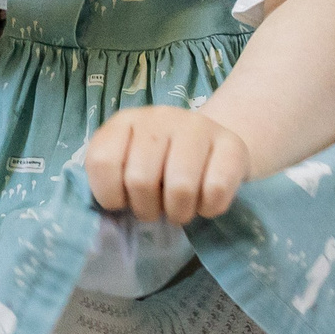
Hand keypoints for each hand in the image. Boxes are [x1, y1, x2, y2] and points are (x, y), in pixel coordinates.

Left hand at [84, 106, 252, 224]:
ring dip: (178, 212)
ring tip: (179, 209)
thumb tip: (109, 216)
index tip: (122, 201)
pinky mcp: (232, 144)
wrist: (213, 145)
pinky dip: (208, 208)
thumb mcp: (128, 166)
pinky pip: (216, 190)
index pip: (102, 161)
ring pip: (180, 187)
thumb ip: (112, 182)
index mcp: (125, 122)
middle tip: (156, 209)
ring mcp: (197, 126)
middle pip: (140, 180)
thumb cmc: (161, 166)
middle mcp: (159, 117)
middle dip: (147, 209)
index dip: (110, 195)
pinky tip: (204, 201)